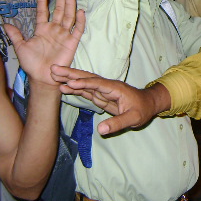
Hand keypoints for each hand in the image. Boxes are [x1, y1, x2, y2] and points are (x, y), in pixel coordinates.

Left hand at [6, 0, 85, 86]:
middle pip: (59, 10)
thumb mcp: (20, 47)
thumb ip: (15, 35)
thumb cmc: (31, 63)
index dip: (42, 1)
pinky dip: (80, 21)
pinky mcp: (72, 42)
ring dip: (70, 5)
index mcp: (42, 29)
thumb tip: (5, 24)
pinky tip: (81, 11)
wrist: (42, 77)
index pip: (43, 11)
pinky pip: (77, 30)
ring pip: (68, 16)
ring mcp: (64, 35)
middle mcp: (54, 29)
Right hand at [52, 65, 170, 134]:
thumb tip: (101, 131)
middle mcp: (107, 86)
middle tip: (54, 69)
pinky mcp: (100, 95)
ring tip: (53, 75)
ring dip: (69, 79)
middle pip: (87, 78)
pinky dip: (74, 88)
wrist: (147, 104)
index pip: (97, 84)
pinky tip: (63, 87)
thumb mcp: (133, 118)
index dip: (84, 83)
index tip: (70, 83)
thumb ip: (118, 123)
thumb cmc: (142, 110)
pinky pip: (85, 90)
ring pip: (84, 82)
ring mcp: (103, 90)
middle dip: (71, 74)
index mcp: (115, 88)